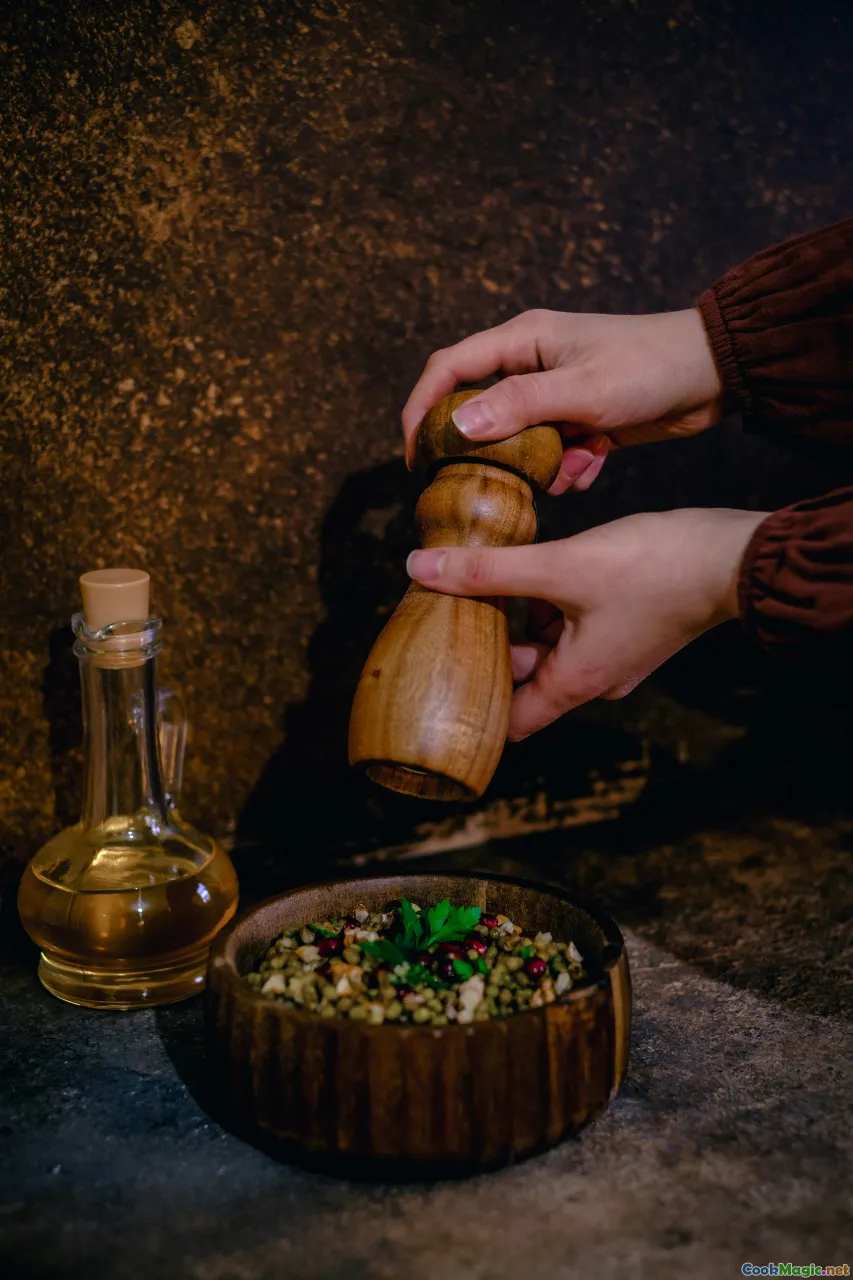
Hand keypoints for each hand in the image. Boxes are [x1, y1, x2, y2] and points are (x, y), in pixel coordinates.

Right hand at [402, 309, 723, 493]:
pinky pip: (556, 451)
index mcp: (524, 339)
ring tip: (554, 479)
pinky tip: (588, 471)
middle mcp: (533, 363)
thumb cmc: (650, 367)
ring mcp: (558, 392)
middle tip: (471, 484)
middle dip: (478, 449)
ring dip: (532, 466)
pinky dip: (568, 468)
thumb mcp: (583, 389)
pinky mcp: (583, 419)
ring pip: (520, 438)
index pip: (450, 369)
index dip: (421, 408)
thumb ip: (520, 405)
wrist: (716, 374)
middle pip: (480, 408)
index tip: (413, 455)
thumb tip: (459, 425)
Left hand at [406, 508, 766, 739]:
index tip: (440, 680)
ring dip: (522, 616)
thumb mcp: (559, 567)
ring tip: (487, 577)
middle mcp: (595, 678)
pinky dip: (552, 601)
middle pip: (525, 675)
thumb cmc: (654, 569)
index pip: (511, 722)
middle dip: (492, 643)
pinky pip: (575, 624)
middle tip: (454, 607)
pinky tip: (536, 565)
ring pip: (550, 644)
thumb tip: (420, 569)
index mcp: (574, 682)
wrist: (732, 556)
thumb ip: (488, 571)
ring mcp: (615, 655)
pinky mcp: (629, 627)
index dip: (474, 706)